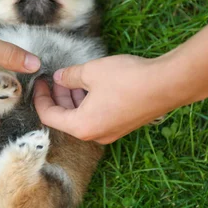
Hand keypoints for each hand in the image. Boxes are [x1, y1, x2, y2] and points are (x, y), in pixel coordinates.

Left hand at [33, 54, 196, 143]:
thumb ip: (70, 76)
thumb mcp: (92, 72)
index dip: (40, 98)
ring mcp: (111, 133)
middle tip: (56, 77)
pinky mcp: (123, 126)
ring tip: (73, 78)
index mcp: (82, 126)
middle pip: (66, 119)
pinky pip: (98, 116)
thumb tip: (59, 78)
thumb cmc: (128, 79)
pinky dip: (89, 102)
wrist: (168, 84)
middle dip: (58, 97)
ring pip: (83, 117)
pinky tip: (92, 84)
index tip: (39, 81)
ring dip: (74, 99)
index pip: (49, 116)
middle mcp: (95, 136)